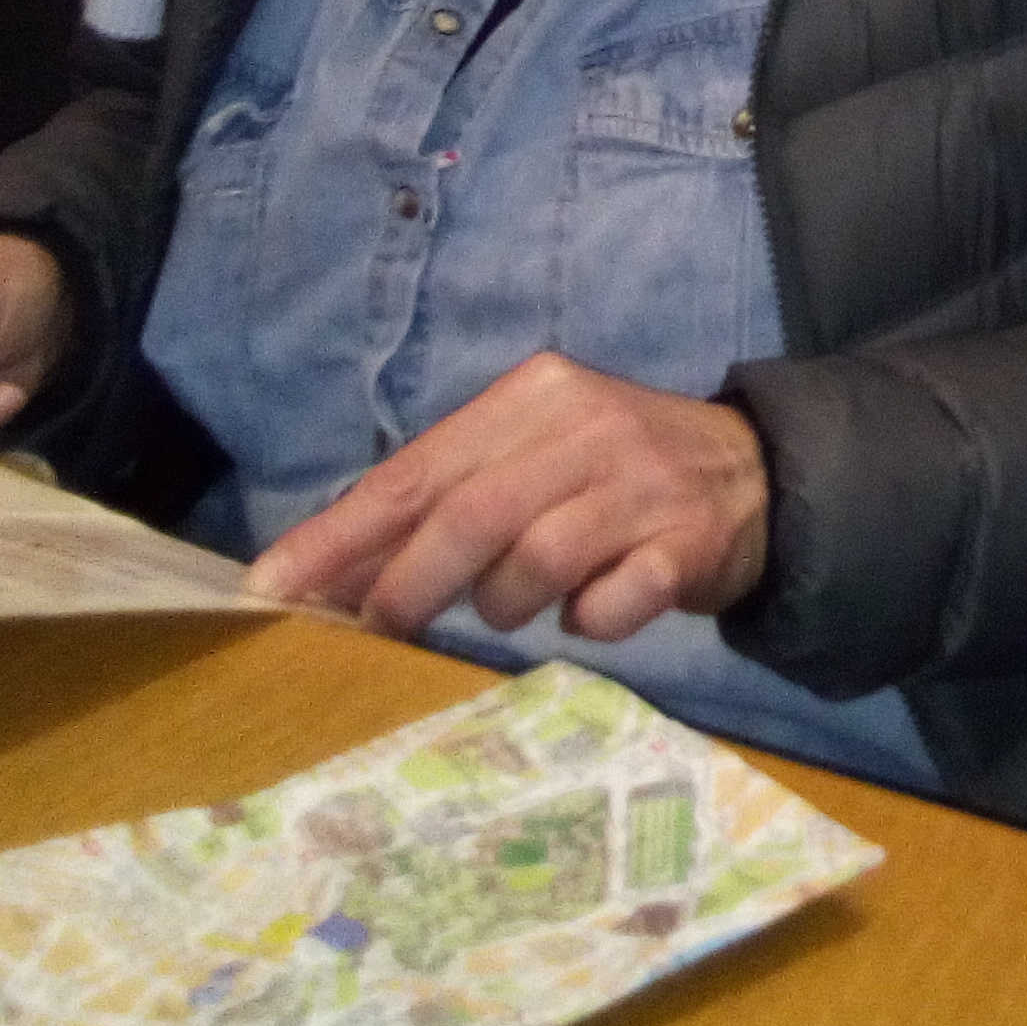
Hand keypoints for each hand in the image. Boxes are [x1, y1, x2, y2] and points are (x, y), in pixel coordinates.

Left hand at [247, 351, 771, 646]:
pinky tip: (598, 605)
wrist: (755, 475)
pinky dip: (588, 622)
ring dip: (508, 605)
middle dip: (409, 585)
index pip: (414, 472)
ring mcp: (642, 485)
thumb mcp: (530, 455)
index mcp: (534, 396)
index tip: (272, 590)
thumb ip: (445, 499)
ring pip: (533, 567)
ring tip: (525, 598)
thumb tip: (330, 576)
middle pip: (469, 517)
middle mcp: (587, 428)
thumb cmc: (610, 472)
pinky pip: (607, 609)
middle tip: (378, 629)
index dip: (338, 537)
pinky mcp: (688, 544)